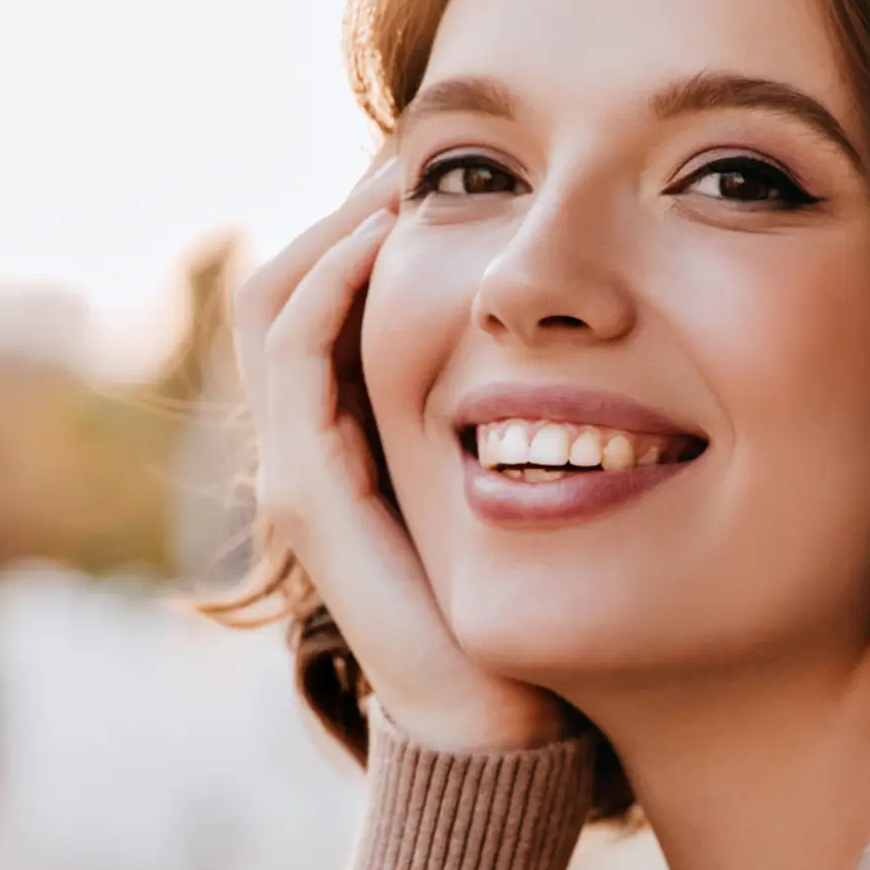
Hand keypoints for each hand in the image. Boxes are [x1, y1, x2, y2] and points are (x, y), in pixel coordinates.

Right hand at [231, 162, 567, 753]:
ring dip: (334, 225)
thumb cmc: (529, 605)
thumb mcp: (522, 475)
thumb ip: (524, 406)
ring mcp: (298, 473)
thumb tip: (592, 316)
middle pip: (286, 284)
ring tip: (401, 172)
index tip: (444, 168)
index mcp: (350, 442)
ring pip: (277, 304)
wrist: (504, 721)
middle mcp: (306, 451)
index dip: (367, 223)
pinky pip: (298, 356)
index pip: (321, 296)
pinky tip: (388, 237)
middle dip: (346, 207)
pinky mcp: (311, 498)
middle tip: (419, 148)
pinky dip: (332, 283)